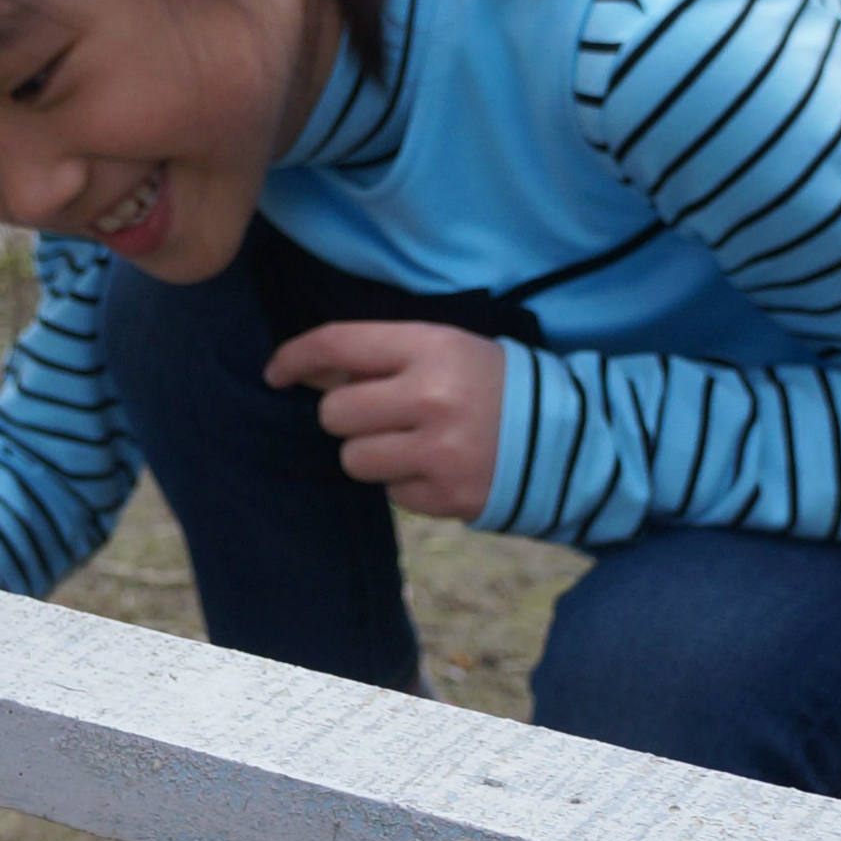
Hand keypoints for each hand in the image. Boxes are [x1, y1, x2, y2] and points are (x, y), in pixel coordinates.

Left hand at [265, 322, 504, 520]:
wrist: (565, 435)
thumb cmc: (489, 385)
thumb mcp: (442, 349)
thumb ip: (379, 357)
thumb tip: (307, 371)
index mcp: (430, 347)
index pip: (337, 345)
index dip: (294, 358)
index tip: (276, 373)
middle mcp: (431, 396)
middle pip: (335, 413)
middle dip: (346, 417)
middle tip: (379, 416)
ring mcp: (440, 450)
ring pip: (353, 458)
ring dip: (370, 453)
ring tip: (409, 444)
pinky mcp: (447, 495)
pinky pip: (389, 492)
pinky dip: (404, 482)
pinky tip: (435, 467)